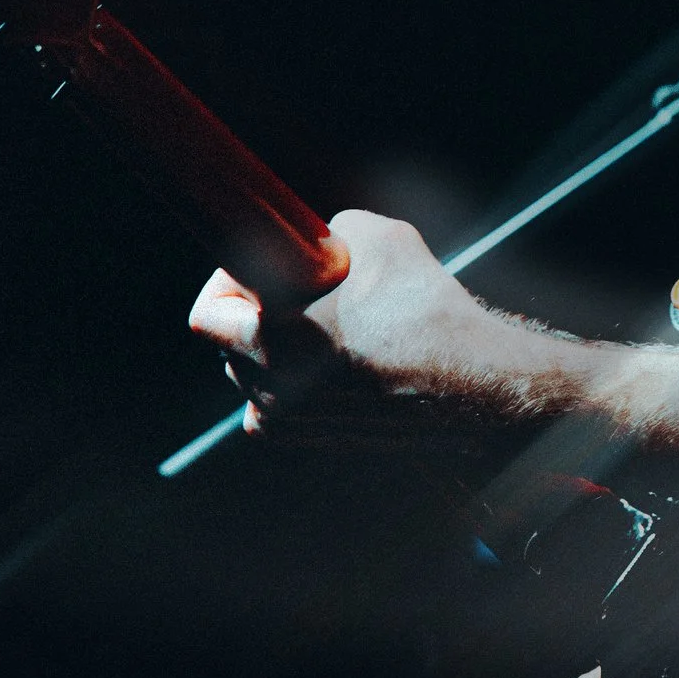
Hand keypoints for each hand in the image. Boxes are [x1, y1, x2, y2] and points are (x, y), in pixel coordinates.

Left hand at [187, 208, 543, 440]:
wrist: (471, 378)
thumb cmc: (421, 305)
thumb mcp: (372, 235)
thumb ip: (321, 235)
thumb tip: (311, 248)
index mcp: (267, 336)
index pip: (207, 315)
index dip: (231, 282)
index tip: (265, 272)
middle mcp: (267, 387)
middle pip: (231, 345)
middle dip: (261, 314)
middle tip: (310, 294)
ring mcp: (290, 421)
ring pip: (259, 375)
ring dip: (282, 349)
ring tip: (340, 329)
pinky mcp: (315, 442)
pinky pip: (283, 407)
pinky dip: (300, 384)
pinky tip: (345, 364)